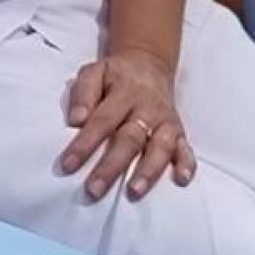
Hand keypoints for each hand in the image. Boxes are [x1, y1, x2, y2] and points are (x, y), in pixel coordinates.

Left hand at [59, 48, 195, 201]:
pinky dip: (186, 164)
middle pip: (129, 139)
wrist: (149, 62)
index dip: (84, 144)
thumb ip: (83, 93)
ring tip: (134, 191)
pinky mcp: (179, 130)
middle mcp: (147, 108)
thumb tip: (76, 119)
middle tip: (94, 189)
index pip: (102, 121)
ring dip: (148, 170)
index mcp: (123, 93)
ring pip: (159, 147)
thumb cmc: (115, 75)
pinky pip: (186, 148)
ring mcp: (165, 121)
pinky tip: (181, 180)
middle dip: (111, 167)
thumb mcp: (94, 72)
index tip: (68, 165)